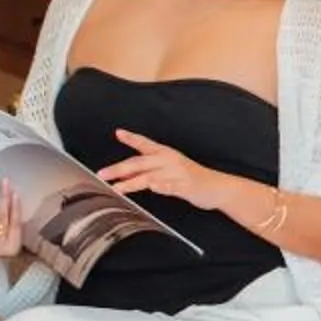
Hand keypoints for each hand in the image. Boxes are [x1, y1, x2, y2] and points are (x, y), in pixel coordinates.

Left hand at [101, 129, 247, 214]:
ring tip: (118, 188)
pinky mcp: (185, 186)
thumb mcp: (167, 171)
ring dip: (132, 182)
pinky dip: (161, 187)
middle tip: (103, 174)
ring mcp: (177, 173)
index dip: (132, 138)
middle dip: (119, 169)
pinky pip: (170, 187)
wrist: (217, 187)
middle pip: (140, 163)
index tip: (118, 132)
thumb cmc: (189, 178)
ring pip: (150, 176)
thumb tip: (121, 175)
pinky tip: (153, 187)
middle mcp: (169, 160)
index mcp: (164, 154)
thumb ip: (145, 172)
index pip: (145, 144)